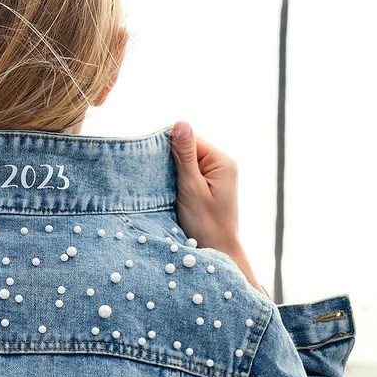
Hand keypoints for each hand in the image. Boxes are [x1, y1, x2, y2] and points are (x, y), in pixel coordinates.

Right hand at [169, 121, 265, 294]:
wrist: (218, 253)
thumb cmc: (205, 224)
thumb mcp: (190, 187)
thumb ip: (184, 156)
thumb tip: (180, 123)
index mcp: (223, 162)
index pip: (191, 140)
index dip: (170, 149)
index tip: (153, 164)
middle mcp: (223, 166)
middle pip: (189, 151)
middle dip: (172, 163)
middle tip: (159, 180)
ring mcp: (218, 178)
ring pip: (188, 164)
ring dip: (174, 174)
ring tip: (164, 189)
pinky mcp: (211, 189)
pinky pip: (191, 176)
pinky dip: (178, 183)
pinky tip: (171, 193)